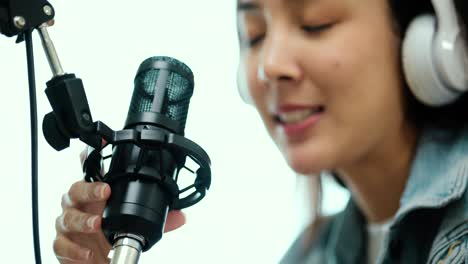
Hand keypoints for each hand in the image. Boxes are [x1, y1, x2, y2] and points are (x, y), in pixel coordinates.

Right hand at [53, 148, 185, 263]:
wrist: (94, 262)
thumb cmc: (108, 235)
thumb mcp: (133, 224)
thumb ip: (157, 219)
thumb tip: (180, 216)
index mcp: (95, 194)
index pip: (91, 170)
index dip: (93, 156)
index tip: (101, 144)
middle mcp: (79, 205)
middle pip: (77, 189)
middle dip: (90, 189)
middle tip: (105, 192)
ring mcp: (68, 223)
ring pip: (68, 216)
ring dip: (83, 220)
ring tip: (96, 224)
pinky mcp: (62, 244)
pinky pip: (63, 244)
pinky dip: (75, 249)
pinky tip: (88, 252)